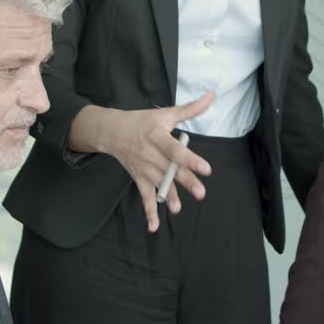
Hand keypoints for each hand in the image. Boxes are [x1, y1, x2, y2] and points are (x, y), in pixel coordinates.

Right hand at [76, 92, 214, 231]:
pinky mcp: (139, 179)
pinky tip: (154, 227)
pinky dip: (148, 213)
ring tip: (177, 208)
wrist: (112, 131)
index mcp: (158, 136)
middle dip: (185, 182)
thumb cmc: (142, 121)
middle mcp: (150, 154)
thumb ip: (190, 109)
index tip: (206, 169)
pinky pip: (144, 197)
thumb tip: (211, 96)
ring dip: (168, 198)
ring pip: (158, 184)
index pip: (175, 150)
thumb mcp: (165, 113)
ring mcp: (144, 168)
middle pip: (170, 170)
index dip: (190, 159)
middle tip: (201, 193)